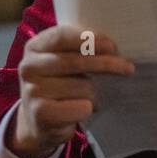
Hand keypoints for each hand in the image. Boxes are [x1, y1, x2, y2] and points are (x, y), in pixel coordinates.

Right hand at [10, 25, 134, 157]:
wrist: (38, 121)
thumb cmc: (59, 85)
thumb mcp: (63, 62)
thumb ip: (79, 49)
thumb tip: (115, 46)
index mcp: (34, 47)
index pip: (62, 36)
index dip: (90, 39)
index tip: (112, 46)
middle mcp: (28, 67)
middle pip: (74, 61)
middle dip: (106, 63)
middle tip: (128, 68)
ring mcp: (31, 91)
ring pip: (80, 86)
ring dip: (95, 93)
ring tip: (91, 98)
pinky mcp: (40, 113)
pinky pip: (78, 107)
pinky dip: (88, 109)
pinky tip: (83, 110)